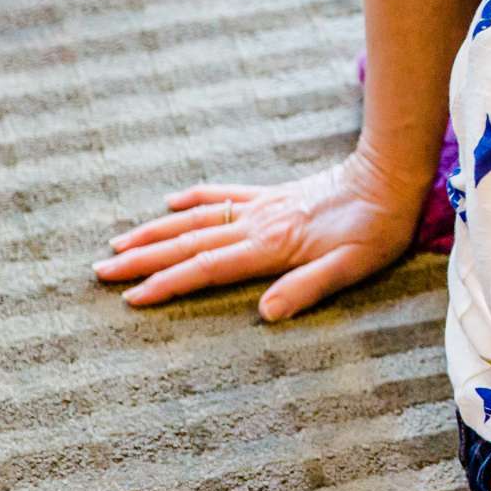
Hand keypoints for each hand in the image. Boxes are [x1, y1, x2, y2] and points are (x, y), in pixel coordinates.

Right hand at [95, 141, 427, 320]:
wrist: (390, 177)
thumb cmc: (376, 229)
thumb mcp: (351, 268)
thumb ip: (307, 288)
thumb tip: (265, 313)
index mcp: (271, 246)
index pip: (206, 268)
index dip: (167, 284)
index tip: (130, 297)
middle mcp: (257, 224)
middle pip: (188, 243)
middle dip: (142, 259)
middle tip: (100, 271)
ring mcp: (262, 206)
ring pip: (197, 218)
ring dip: (156, 230)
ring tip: (119, 241)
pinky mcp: (273, 195)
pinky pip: (224, 194)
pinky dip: (194, 198)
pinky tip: (171, 202)